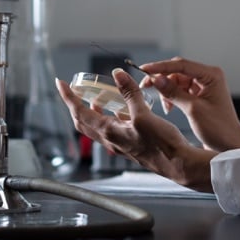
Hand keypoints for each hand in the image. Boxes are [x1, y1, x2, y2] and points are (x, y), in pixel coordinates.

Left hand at [55, 69, 215, 191]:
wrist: (178, 164)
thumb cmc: (161, 145)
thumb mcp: (144, 115)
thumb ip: (130, 94)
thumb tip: (118, 75)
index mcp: (109, 132)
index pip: (80, 113)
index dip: (68, 97)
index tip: (61, 84)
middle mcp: (111, 140)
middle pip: (84, 122)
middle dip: (76, 106)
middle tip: (74, 92)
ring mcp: (121, 143)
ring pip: (98, 127)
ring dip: (93, 112)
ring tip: (96, 98)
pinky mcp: (131, 144)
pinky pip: (113, 129)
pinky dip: (110, 117)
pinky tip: (122, 111)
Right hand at [140, 57, 239, 151]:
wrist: (230, 144)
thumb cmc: (219, 128)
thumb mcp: (193, 109)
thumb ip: (174, 92)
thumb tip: (156, 79)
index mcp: (211, 75)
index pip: (181, 65)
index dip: (160, 67)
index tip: (144, 69)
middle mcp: (208, 77)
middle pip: (178, 71)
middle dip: (162, 79)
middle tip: (145, 86)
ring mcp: (204, 85)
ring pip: (177, 80)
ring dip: (167, 90)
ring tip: (165, 105)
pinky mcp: (199, 94)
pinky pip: (180, 89)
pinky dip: (172, 96)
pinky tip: (169, 107)